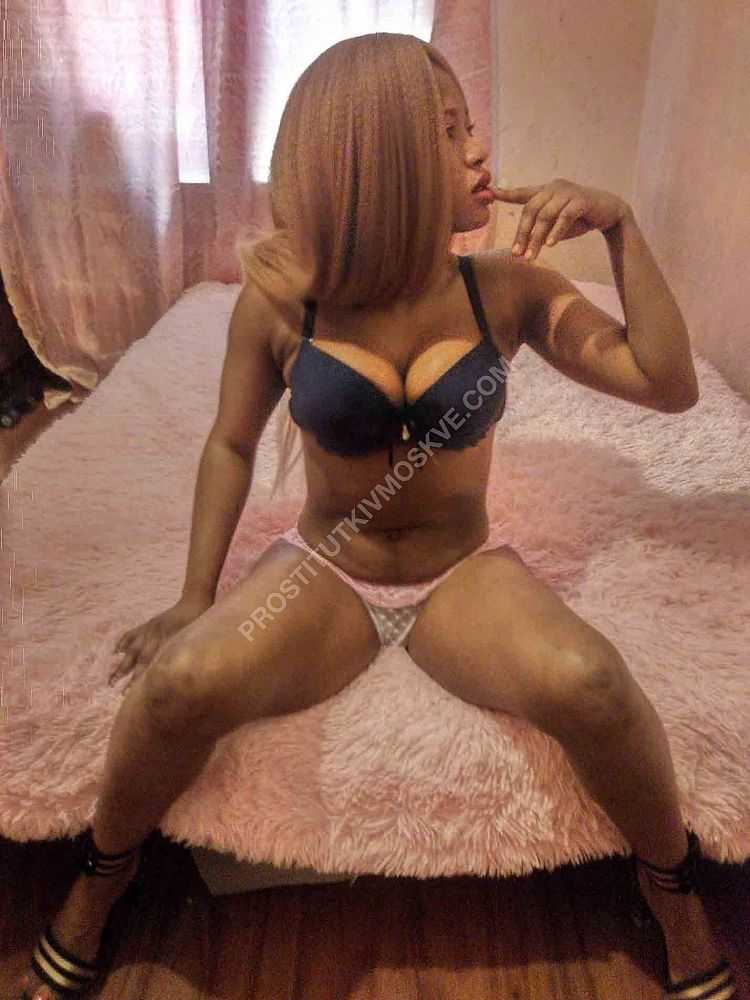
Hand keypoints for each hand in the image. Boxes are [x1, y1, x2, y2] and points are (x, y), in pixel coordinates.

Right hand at [109, 594, 212, 691]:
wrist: (194, 602)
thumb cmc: (197, 624)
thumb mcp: (193, 641)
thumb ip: (183, 656)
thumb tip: (177, 675)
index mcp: (167, 642)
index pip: (150, 664)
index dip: (140, 678)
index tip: (129, 693)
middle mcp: (155, 637)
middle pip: (137, 659)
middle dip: (124, 674)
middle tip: (112, 687)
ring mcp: (149, 630)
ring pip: (132, 649)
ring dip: (121, 663)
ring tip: (111, 677)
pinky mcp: (148, 624)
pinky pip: (132, 634)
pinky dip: (123, 642)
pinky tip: (115, 651)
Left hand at [490, 177, 629, 261]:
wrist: (609, 212)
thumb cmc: (579, 218)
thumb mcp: (555, 223)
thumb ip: (539, 229)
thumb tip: (521, 249)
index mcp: (546, 191)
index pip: (522, 193)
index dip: (506, 193)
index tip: (490, 193)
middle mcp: (554, 187)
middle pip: (531, 210)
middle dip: (522, 234)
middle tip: (516, 254)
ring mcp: (568, 192)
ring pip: (546, 215)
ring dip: (537, 238)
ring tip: (531, 256)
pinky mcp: (581, 200)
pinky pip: (564, 217)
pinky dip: (556, 231)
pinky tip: (550, 244)